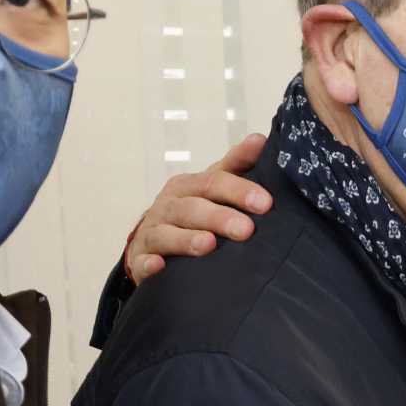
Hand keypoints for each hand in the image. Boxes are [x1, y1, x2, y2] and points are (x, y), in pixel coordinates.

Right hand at [126, 133, 270, 283]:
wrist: (154, 242)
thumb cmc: (192, 211)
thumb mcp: (212, 187)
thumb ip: (236, 165)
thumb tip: (260, 139)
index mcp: (188, 186)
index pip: (214, 182)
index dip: (239, 190)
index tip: (265, 202)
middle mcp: (168, 206)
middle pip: (192, 208)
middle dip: (219, 217)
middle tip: (246, 230)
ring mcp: (152, 232)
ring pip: (166, 234)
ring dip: (186, 239)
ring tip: (209, 244)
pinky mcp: (140, 260)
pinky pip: (141, 262)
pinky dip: (148, 264)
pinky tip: (158, 266)